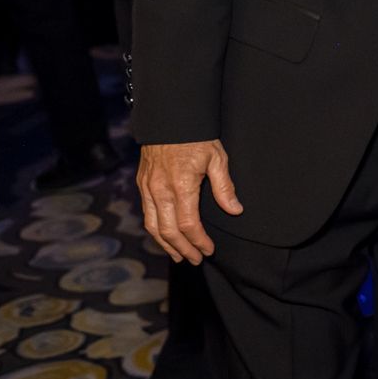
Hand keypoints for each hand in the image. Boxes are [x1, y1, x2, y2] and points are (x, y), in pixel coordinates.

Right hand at [137, 140, 241, 263]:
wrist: (169, 119)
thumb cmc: (197, 138)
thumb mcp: (217, 158)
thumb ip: (225, 187)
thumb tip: (235, 210)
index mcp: (181, 186)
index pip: (188, 225)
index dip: (199, 241)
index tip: (209, 250)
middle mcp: (160, 191)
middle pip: (168, 232)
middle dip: (183, 249)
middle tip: (195, 260)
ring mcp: (148, 188)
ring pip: (153, 226)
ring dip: (166, 244)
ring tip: (180, 256)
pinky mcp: (142, 185)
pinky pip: (147, 214)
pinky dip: (156, 230)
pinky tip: (165, 236)